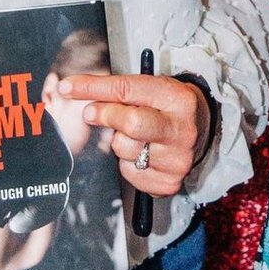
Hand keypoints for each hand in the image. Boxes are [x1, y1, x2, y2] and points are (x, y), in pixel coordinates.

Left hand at [58, 73, 209, 197]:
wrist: (201, 130)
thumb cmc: (168, 106)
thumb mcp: (153, 89)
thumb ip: (122, 92)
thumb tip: (79, 94)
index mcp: (178, 99)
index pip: (128, 89)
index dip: (92, 87)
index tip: (67, 87)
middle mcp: (181, 130)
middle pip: (131, 123)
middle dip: (105, 115)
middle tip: (92, 112)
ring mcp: (177, 159)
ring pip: (125, 149)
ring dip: (118, 141)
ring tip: (133, 134)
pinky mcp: (168, 183)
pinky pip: (128, 173)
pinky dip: (126, 162)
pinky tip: (141, 152)